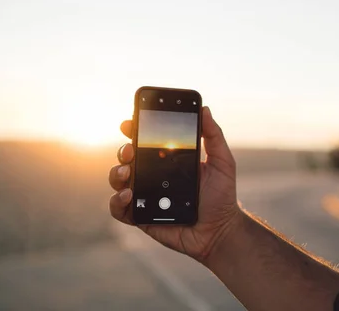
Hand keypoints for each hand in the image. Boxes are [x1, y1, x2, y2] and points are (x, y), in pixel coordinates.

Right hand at [108, 106, 241, 262]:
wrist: (220, 230)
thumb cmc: (222, 196)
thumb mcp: (222, 162)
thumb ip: (214, 136)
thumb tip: (206, 109)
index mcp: (168, 160)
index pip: (146, 140)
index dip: (135, 129)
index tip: (131, 122)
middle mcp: (153, 175)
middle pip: (127, 157)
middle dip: (123, 149)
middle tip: (131, 149)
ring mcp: (144, 196)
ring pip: (118, 180)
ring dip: (116, 172)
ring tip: (127, 172)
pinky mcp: (141, 217)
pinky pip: (119, 208)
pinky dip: (117, 201)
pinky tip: (129, 194)